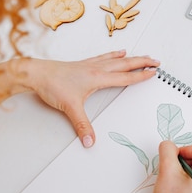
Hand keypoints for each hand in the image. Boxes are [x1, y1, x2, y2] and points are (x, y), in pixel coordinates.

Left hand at [19, 50, 158, 146]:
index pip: (125, 77)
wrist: (36, 73)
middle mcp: (96, 69)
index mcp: (97, 77)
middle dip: (141, 62)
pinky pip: (103, 57)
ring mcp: (89, 65)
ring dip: (130, 57)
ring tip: (140, 55)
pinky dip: (113, 54)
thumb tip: (90, 140)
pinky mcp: (82, 64)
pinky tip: (116, 52)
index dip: (140, 75)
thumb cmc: (52, 85)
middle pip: (125, 64)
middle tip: (155, 60)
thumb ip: (82, 125)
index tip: (153, 72)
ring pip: (115, 59)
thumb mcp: (70, 107)